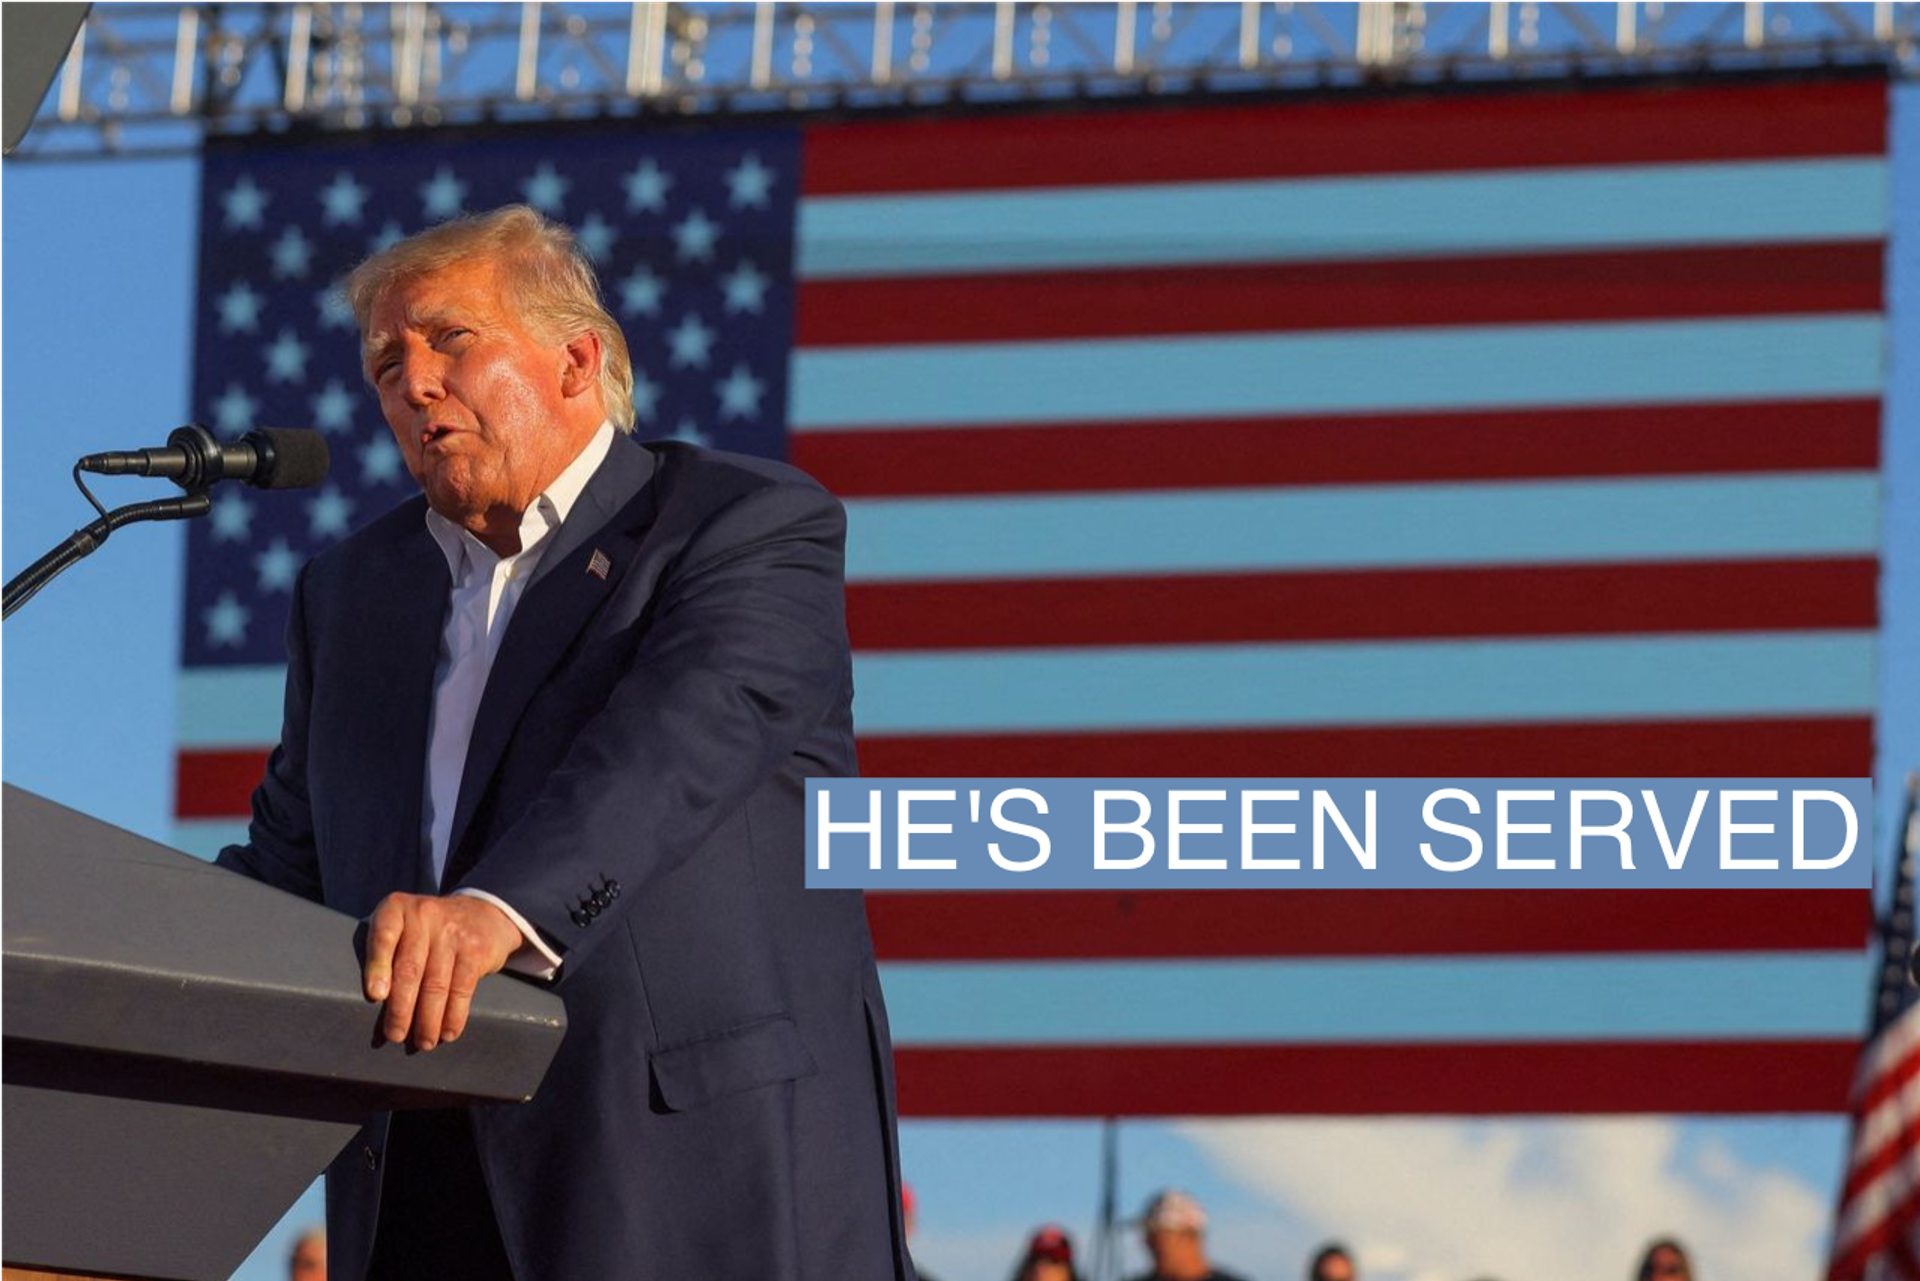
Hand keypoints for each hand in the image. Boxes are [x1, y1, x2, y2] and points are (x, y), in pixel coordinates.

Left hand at [363, 892, 521, 1050]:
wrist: (482, 912)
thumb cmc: (428, 930)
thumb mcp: (402, 925)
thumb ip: (384, 952)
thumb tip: (375, 1002)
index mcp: (397, 908)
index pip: (383, 936)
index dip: (377, 967)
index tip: (376, 996)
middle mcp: (424, 915)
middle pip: (409, 969)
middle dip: (401, 1009)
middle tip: (395, 1035)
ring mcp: (452, 933)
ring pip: (436, 985)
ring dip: (428, 1021)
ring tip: (422, 1042)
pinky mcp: (476, 951)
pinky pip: (462, 989)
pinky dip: (454, 1016)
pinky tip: (448, 1032)